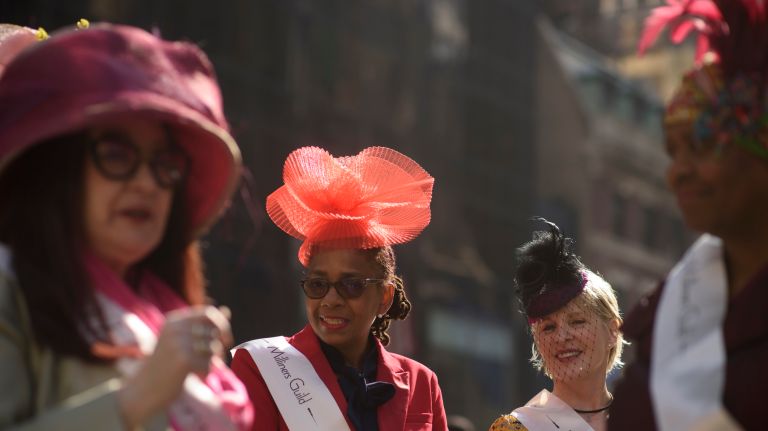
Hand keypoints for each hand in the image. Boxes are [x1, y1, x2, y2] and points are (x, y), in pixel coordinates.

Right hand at [117, 305, 232, 427]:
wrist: (144, 389)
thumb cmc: (168, 364)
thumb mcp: (183, 340)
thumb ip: (204, 325)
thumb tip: (226, 310)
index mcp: (174, 320)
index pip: (209, 312)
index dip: (222, 325)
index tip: (225, 339)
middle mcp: (175, 329)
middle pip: (214, 331)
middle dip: (219, 345)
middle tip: (214, 357)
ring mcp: (178, 344)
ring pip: (214, 347)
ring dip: (212, 359)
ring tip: (197, 366)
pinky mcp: (183, 360)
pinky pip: (210, 363)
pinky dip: (207, 371)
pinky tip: (194, 374)